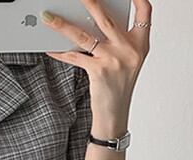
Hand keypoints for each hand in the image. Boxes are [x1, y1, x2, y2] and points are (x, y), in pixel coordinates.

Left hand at [41, 0, 150, 126]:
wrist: (115, 115)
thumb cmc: (118, 87)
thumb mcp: (126, 61)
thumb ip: (116, 40)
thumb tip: (90, 20)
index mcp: (140, 44)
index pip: (145, 12)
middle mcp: (129, 49)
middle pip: (106, 17)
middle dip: (88, 1)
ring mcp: (114, 60)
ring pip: (84, 35)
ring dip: (62, 25)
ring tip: (47, 17)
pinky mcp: (99, 71)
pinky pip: (75, 56)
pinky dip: (60, 52)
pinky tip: (50, 47)